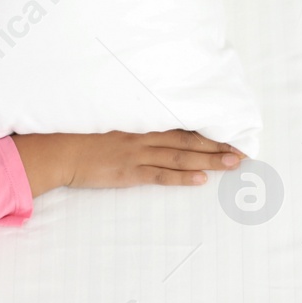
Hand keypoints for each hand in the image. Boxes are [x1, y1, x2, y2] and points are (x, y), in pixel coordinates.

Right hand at [11, 130, 245, 195]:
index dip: (207, 130)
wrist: (58, 150)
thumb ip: (133, 125)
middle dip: (218, 146)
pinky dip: (182, 177)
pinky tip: (201, 180)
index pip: (181, 125)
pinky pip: (160, 175)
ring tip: (234, 164)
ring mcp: (137, 154)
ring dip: (209, 160)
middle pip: (188, 140)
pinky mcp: (128, 172)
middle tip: (244, 152)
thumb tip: (157, 129)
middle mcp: (143, 135)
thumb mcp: (110, 123)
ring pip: (181, 156)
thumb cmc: (81, 136)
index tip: (230, 133)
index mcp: (140, 122)